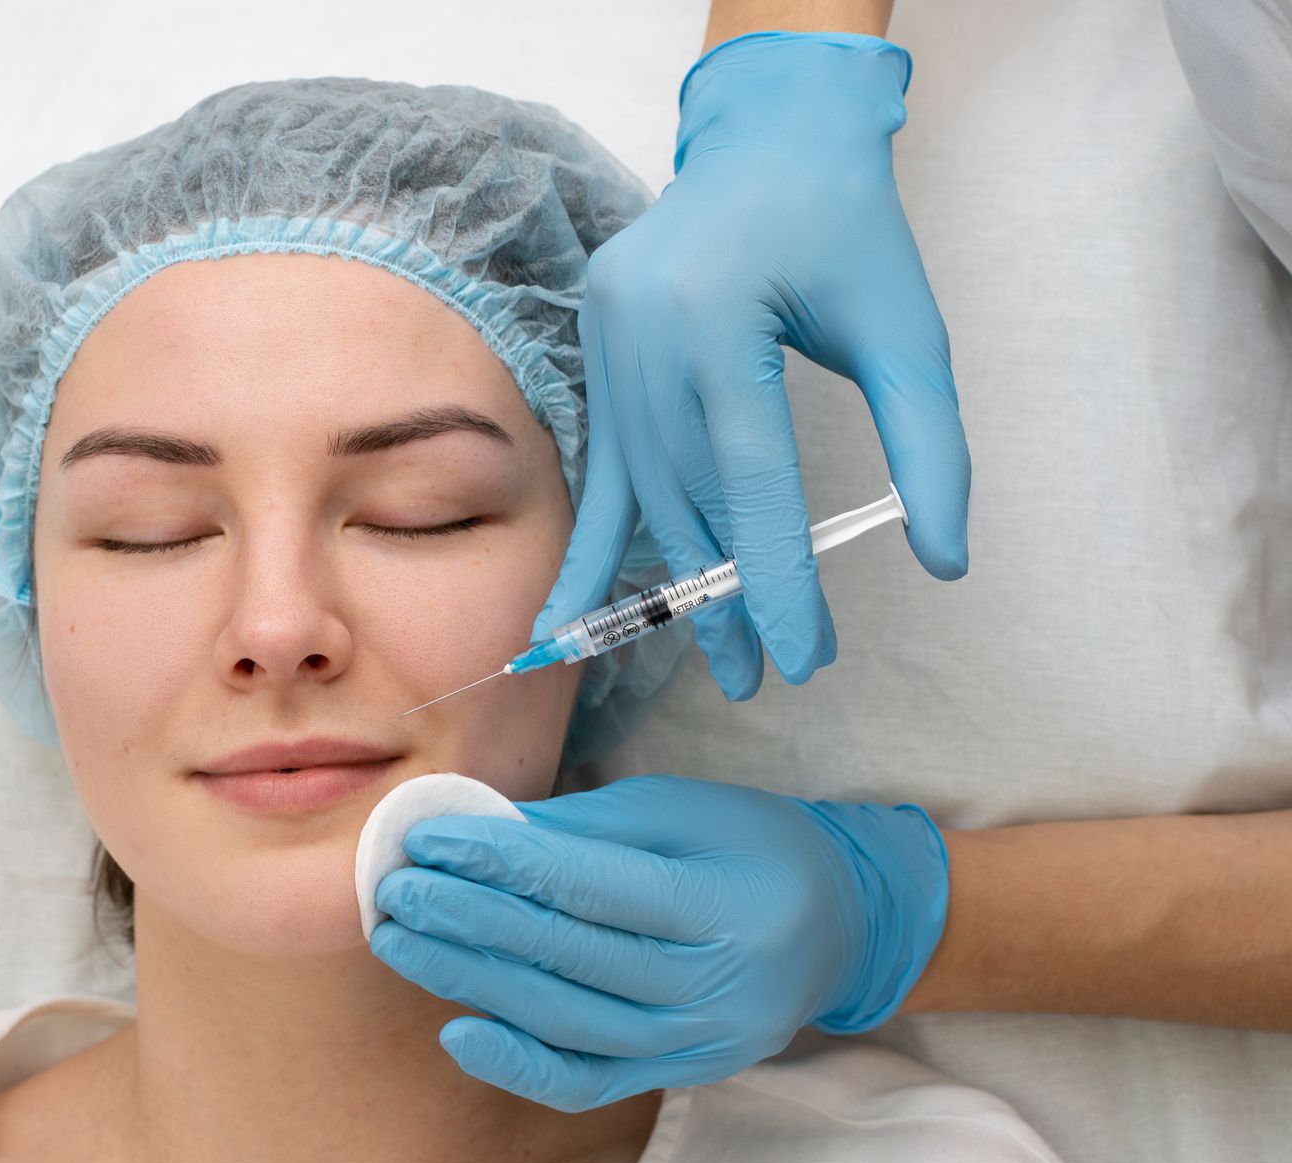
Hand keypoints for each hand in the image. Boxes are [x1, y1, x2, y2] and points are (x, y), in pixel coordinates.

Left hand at [367, 773, 949, 1110]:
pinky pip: (587, 1081)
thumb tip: (480, 833)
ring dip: (469, 980)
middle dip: (466, 920)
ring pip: (563, 1019)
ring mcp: (696, 1039)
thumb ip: (582, 826)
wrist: (842, 924)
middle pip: (566, 954)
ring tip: (401, 942)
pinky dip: (518, 1061)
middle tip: (393, 889)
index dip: (496, 864)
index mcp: (720, 900)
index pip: (586, 886)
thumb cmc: (754, 847)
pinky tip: (458, 1029)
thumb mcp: (682, 808)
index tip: (425, 841)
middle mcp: (712, 983)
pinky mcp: (680, 1072)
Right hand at [534, 31, 970, 699]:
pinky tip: (564, 620)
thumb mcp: (906, 330)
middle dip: (726, 590)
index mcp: (719, 310)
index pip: (752, 474)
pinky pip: (605, 466)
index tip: (802, 656)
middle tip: (758, 676)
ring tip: (711, 658)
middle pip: (688, 491)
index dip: (777, 575)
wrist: (769, 138)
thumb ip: (929, 445)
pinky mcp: (595, 348)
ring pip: (644, 487)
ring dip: (673, 578)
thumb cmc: (846, 226)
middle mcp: (645, 327)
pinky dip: (594, 545)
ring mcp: (607, 336)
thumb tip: (945, 559)